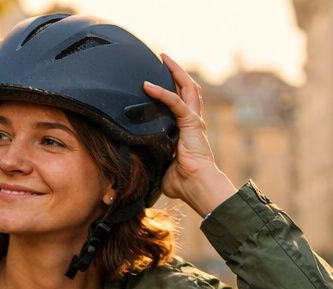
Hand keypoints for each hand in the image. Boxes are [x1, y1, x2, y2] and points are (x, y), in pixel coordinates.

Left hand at [142, 55, 236, 216]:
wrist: (197, 186)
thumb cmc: (183, 183)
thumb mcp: (161, 166)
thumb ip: (152, 158)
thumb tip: (135, 162)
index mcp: (188, 131)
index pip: (182, 103)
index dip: (173, 89)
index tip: (159, 80)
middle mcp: (193, 122)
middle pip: (188, 88)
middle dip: (177, 71)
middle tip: (163, 58)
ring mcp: (193, 121)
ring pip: (187, 87)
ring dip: (175, 71)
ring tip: (163, 58)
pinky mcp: (191, 124)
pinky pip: (175, 102)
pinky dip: (162, 92)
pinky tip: (147, 85)